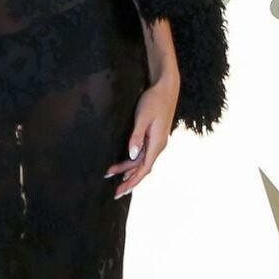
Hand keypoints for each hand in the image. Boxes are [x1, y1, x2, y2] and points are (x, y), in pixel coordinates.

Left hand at [104, 78, 177, 197]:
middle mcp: (158, 145)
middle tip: (114, 191)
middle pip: (142, 168)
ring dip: (128, 169)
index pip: (144, 169)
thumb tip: (132, 155)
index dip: (132, 181)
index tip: (121, 190)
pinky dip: (133, 162)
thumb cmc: (154, 100)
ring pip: (142, 161)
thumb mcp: (143, 117)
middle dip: (128, 179)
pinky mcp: (154, 136)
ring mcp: (157, 141)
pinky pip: (143, 154)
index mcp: (157, 144)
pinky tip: (126, 165)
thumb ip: (136, 136)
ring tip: (112, 175)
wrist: (166, 88)